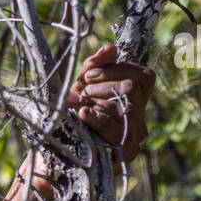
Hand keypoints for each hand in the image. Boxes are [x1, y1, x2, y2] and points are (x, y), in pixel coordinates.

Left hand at [66, 43, 154, 166]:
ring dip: (97, 101)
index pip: (143, 76)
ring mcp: (135, 136)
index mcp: (134, 100)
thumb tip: (110, 48)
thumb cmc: (71, 117)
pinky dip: (98, 119)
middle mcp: (139, 117)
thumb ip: (94, 66)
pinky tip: (83, 115)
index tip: (88, 76)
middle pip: (134, 87)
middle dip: (104, 84)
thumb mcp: (80, 88)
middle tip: (82, 92)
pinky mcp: (126, 152)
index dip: (117, 70)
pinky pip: (117, 130)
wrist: (57, 152)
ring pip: (128, 108)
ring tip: (76, 104)